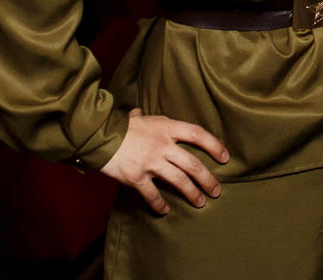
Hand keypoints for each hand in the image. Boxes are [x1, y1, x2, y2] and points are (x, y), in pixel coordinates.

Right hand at [100, 108, 228, 213]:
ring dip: (192, 193)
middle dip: (207, 179)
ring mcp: (150, 162)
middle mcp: (162, 145)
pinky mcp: (137, 177)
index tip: (225, 157)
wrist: (98, 137)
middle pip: (192, 164)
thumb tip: (139, 112)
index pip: (198, 134)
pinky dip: (160, 204)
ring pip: (178, 180)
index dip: (214, 145)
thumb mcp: (141, 117)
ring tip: (201, 202)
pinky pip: (152, 194)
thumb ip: (148, 119)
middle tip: (217, 190)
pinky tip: (165, 210)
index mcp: (167, 128)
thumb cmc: (121, 127)